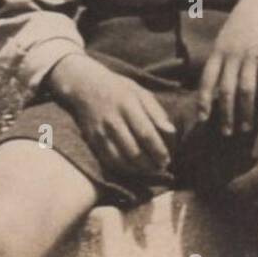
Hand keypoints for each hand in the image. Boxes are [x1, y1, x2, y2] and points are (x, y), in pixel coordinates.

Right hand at [49, 54, 175, 176]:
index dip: (158, 150)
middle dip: (150, 164)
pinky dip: (123, 169)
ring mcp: (101, 133)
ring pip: (121, 160)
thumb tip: (171, 132)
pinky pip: (109, 161)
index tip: (167, 159)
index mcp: (128, 106)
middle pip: (134, 151)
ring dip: (138, 170)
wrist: (85, 86)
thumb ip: (156, 112)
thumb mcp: (141, 92)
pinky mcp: (93, 141)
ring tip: (150, 170)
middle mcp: (113, 121)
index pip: (146, 134)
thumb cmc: (120, 89)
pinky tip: (134, 169)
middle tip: (161, 167)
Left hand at [197, 0, 257, 134]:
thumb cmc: (243, 21)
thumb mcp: (225, 37)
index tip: (202, 119)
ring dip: (245, 112)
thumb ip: (220, 58)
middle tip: (226, 133)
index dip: (203, 101)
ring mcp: (251, 55)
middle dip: (225, 114)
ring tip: (245, 128)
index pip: (207, 80)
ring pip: (246, 90)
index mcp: (218, 51)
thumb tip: (214, 84)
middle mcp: (232, 55)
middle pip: (226, 90)